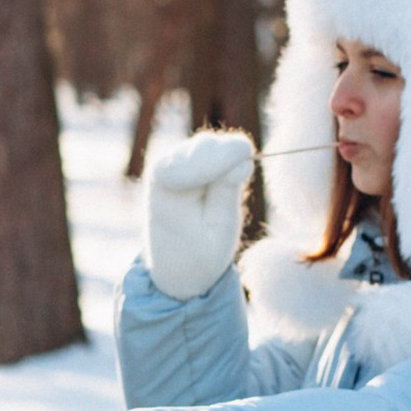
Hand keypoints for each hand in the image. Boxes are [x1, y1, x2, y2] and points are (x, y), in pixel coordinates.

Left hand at [144, 130, 255, 300]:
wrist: (176, 265)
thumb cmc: (198, 252)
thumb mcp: (219, 231)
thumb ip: (227, 193)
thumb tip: (244, 160)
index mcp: (164, 190)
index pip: (194, 162)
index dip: (222, 158)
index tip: (248, 156)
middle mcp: (161, 169)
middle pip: (205, 148)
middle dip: (228, 158)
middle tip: (242, 181)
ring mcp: (170, 162)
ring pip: (210, 145)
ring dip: (227, 162)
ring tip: (226, 195)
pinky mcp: (181, 159)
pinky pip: (212, 149)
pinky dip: (225, 163)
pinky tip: (222, 186)